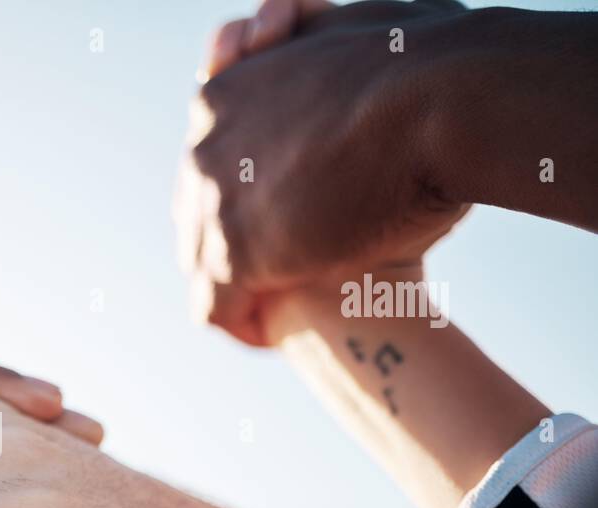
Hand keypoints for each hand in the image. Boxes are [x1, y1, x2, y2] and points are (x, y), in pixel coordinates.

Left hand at [174, 0, 468, 345]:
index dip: (240, 192)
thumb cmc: (426, 63)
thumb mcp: (348, 41)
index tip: (273, 214)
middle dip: (227, 238)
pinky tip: (265, 338)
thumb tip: (324, 53)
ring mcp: (212, 202)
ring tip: (265, 311)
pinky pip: (213, 306)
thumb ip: (317, 61)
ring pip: (199, 259)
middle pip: (194, 210)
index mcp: (225, 94)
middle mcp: (204, 146)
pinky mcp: (233, 256)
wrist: (441, 99)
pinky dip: (240, 325)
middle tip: (267, 270)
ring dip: (232, 286)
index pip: (210, 159)